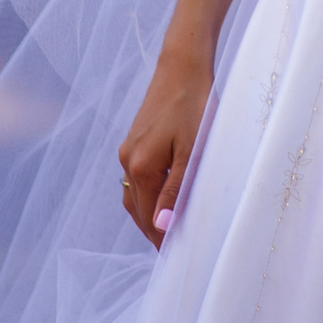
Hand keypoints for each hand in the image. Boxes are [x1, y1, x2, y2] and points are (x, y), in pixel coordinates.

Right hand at [118, 38, 211, 248]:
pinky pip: (136, 177)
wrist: (182, 65)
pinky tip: (162, 197)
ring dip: (148, 213)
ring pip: (134, 194)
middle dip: (153, 231)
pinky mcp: (134, 140)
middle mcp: (127, 161)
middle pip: (136, 209)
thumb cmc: (195, 105)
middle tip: (173, 251)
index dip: (161, 239)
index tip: (177, 257)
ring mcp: (127, 149)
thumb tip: (163, 226)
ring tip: (168, 230)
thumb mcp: (193, 149)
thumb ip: (178, 189)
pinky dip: (147, 194)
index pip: (148, 217)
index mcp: (140, 167)